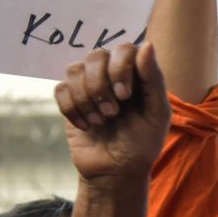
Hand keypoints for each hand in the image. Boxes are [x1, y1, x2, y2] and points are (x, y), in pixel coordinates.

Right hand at [56, 45, 171, 183]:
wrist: (116, 172)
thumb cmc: (142, 143)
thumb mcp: (157, 114)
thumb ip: (154, 79)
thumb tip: (147, 45)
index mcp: (137, 75)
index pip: (125, 48)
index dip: (121, 67)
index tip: (125, 95)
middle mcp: (111, 75)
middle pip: (96, 55)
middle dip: (102, 85)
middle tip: (113, 112)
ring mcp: (88, 86)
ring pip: (75, 69)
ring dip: (87, 98)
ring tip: (101, 121)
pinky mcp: (69, 100)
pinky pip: (60, 89)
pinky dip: (72, 109)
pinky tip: (86, 126)